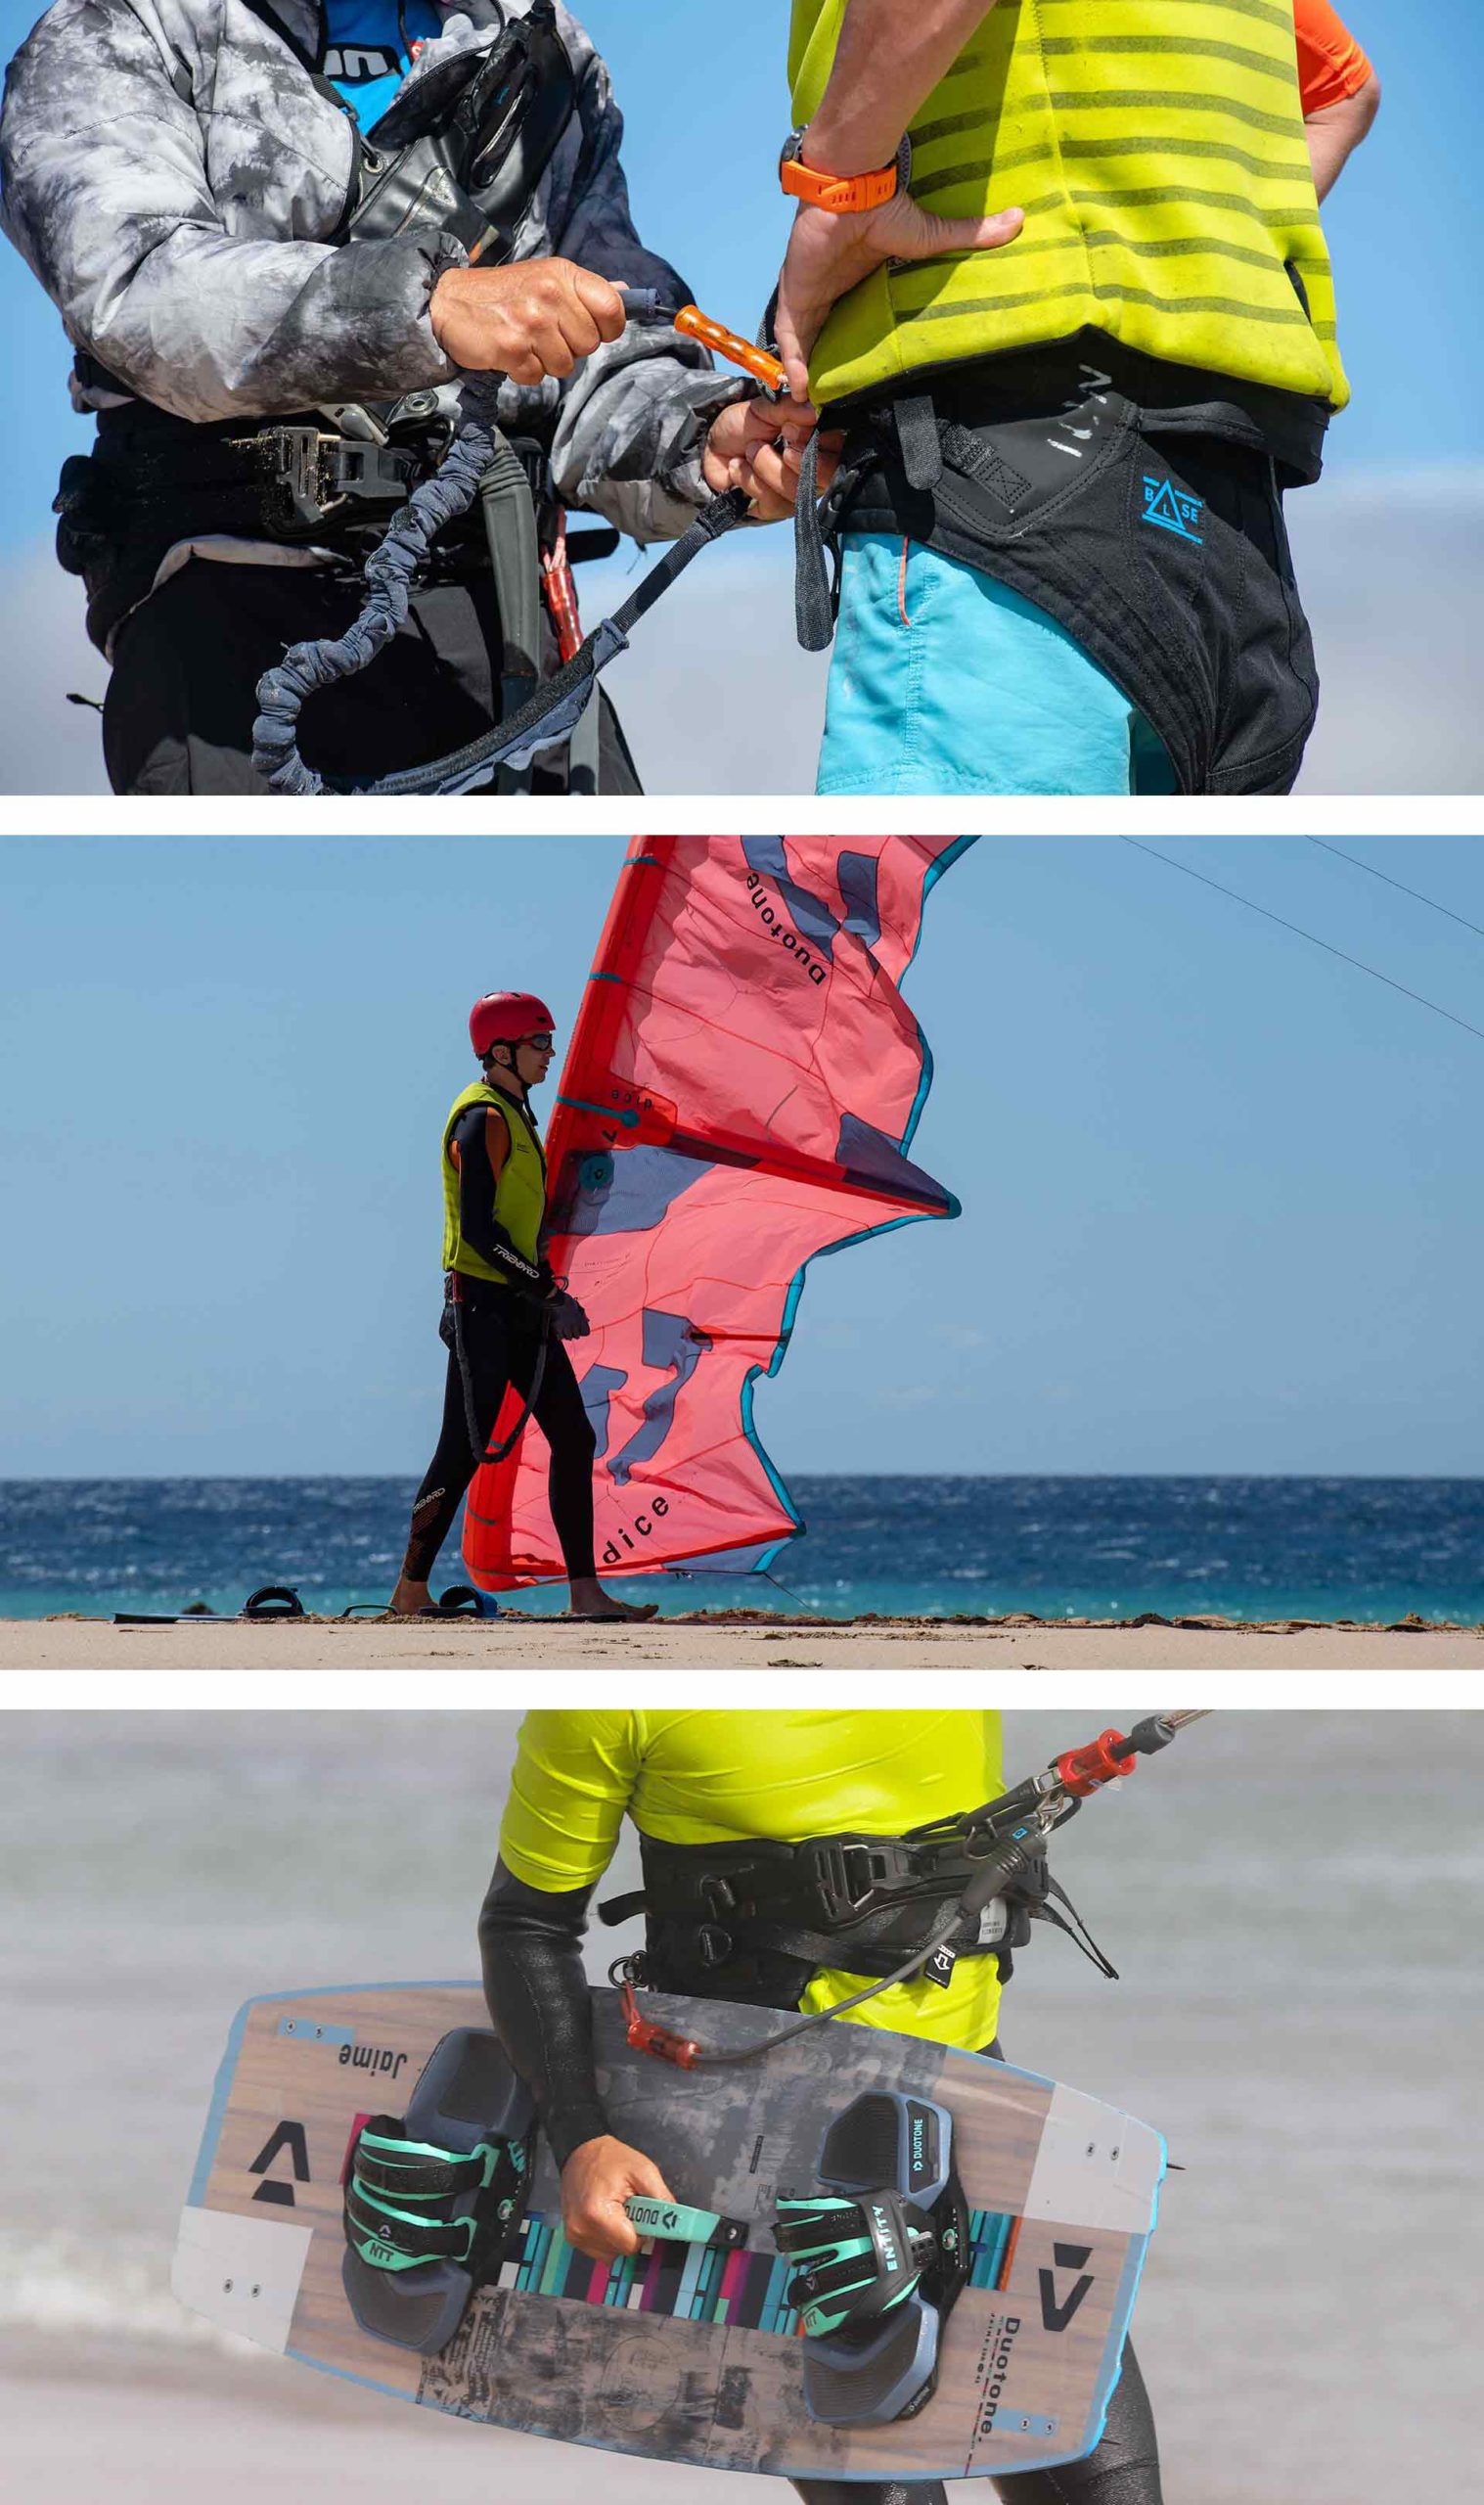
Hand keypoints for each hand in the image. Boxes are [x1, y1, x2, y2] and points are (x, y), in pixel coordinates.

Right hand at [430, 258, 626, 383]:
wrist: (449, 301)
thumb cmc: (504, 294)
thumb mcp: (547, 278)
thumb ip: (586, 290)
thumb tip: (626, 294)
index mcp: (562, 274)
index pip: (612, 308)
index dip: (609, 328)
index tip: (594, 330)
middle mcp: (549, 294)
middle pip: (589, 344)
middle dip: (570, 348)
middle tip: (543, 334)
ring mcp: (530, 322)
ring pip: (565, 366)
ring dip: (545, 362)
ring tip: (525, 342)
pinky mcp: (511, 348)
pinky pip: (537, 377)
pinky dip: (524, 372)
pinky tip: (511, 353)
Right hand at [544, 1287, 589, 1340]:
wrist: (555, 1299)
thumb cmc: (566, 1300)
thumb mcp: (576, 1305)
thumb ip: (582, 1313)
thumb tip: (588, 1320)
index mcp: (580, 1318)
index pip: (585, 1332)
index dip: (582, 1331)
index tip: (580, 1331)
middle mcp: (574, 1324)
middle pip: (576, 1336)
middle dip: (574, 1334)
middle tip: (571, 1332)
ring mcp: (566, 1327)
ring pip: (568, 1337)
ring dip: (567, 1336)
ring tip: (565, 1333)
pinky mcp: (557, 1327)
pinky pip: (560, 1336)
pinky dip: (560, 1336)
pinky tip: (559, 1333)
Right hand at [561, 2135, 677, 2261]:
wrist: (581, 2151)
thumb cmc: (611, 2158)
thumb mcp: (643, 2170)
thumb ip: (662, 2198)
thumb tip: (677, 2222)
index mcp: (597, 2214)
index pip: (630, 2245)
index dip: (642, 2232)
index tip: (643, 2214)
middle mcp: (581, 2230)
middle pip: (620, 2251)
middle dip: (630, 2234)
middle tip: (629, 2208)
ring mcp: (574, 2235)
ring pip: (609, 2254)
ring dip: (619, 2238)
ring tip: (617, 2210)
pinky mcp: (572, 2236)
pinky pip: (598, 2250)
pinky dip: (608, 2238)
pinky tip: (607, 2217)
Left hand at [702, 395, 840, 522]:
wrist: (714, 445)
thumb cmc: (748, 424)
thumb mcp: (768, 408)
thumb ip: (792, 408)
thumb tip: (815, 410)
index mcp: (823, 442)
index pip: (841, 449)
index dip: (820, 442)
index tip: (790, 429)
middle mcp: (818, 471)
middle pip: (827, 477)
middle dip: (800, 460)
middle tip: (779, 441)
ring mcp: (798, 493)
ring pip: (796, 490)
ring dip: (766, 465)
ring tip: (750, 449)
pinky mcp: (776, 509)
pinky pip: (773, 503)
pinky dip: (750, 480)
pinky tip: (739, 467)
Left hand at [773, 193, 1024, 401]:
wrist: (851, 187)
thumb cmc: (887, 208)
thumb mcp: (933, 235)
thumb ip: (970, 234)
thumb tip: (1019, 220)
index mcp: (855, 277)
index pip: (846, 316)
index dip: (847, 344)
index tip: (854, 374)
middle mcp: (829, 287)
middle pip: (820, 334)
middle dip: (821, 365)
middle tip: (829, 400)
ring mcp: (810, 291)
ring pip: (801, 341)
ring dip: (804, 371)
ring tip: (812, 406)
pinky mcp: (795, 292)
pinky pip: (789, 335)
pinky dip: (793, 362)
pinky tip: (800, 389)